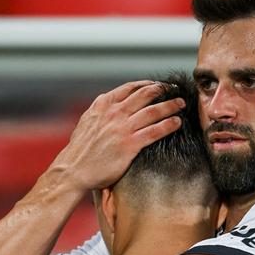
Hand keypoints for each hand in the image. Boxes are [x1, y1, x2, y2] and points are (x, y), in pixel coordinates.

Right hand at [51, 80, 184, 190]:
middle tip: (175, 90)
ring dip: (171, 105)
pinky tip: (177, 122)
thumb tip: (114, 106)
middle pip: (146, 94)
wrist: (73, 170)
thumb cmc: (80, 149)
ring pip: (153, 111)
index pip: (131, 87)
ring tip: (181, 104)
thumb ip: (102, 111)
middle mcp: (114, 112)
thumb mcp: (88, 121)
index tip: (159, 85)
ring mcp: (122, 128)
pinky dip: (169, 125)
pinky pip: (155, 131)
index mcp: (103, 104)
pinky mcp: (130, 145)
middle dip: (163, 90)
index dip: (148, 84)